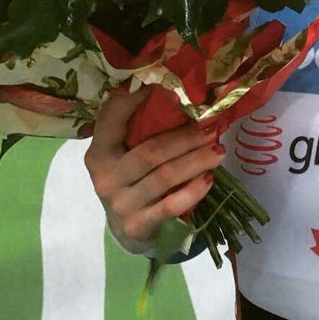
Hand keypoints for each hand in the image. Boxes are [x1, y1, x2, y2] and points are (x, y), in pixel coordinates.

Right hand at [84, 87, 226, 253]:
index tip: (165, 86)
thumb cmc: (132, 183)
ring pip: (165, 177)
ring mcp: (120, 203)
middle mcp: (105, 177)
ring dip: (196, 161)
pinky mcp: (138, 225)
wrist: (127, 233)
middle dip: (186, 138)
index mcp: (99, 152)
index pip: (111, 117)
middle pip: (150, 152)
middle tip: (212, 129)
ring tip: (219, 151)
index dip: (133, 98)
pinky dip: (193, 191)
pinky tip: (209, 180)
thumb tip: (180, 96)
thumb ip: (139, 133)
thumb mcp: (125, 157)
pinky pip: (171, 206)